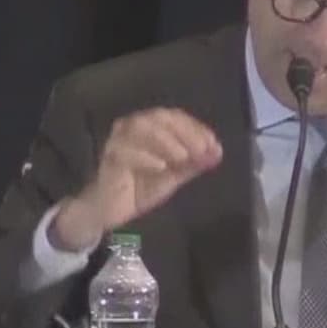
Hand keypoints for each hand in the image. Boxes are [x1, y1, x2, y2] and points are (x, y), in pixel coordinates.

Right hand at [49, 108, 222, 251]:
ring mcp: (118, 140)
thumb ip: (193, 164)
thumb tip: (217, 152)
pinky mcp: (108, 158)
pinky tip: (160, 167)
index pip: (173, 117)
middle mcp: (131, 127)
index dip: (195, 127)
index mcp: (148, 127)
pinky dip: (145, 157)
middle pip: (158, 117)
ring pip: (140, 127)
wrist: (110, 210)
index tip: (213, 144)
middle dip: (183, 132)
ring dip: (165, 141)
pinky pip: (125, 151)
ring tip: (182, 158)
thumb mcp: (173, 176)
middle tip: (201, 150)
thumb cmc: (140, 188)